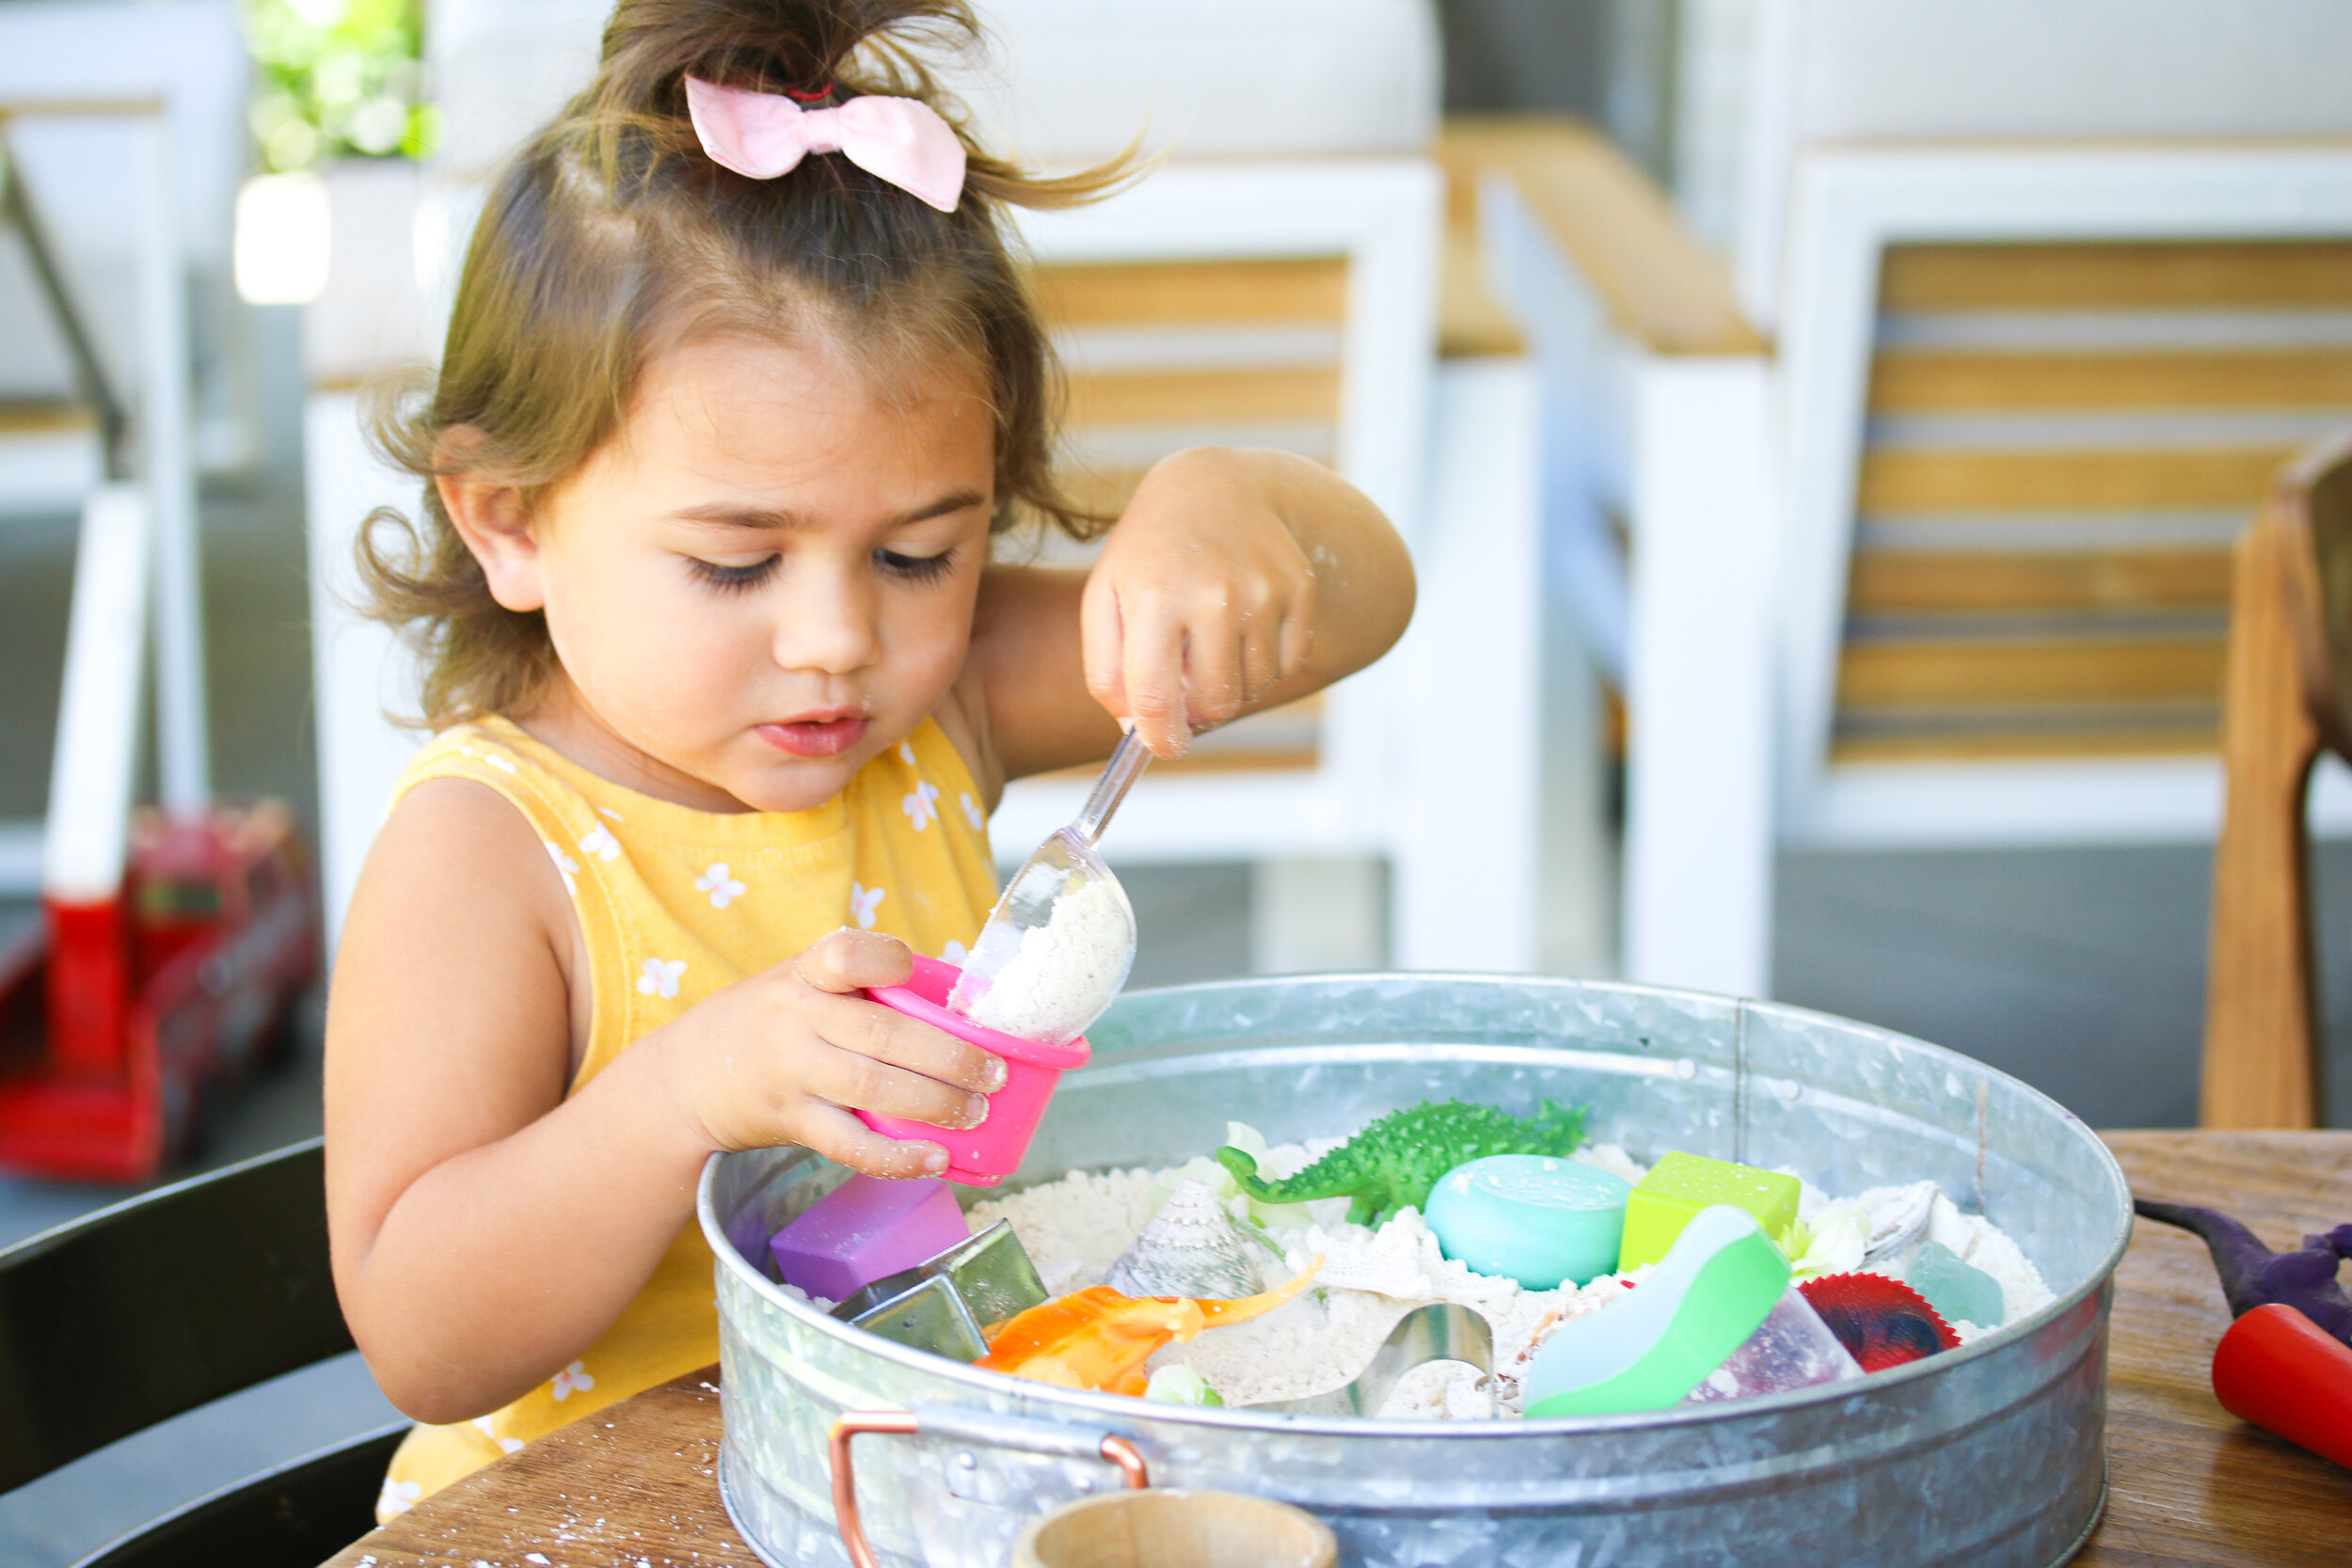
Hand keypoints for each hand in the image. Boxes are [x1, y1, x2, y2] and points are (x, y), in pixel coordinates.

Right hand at [652, 928, 1006, 1176]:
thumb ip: (862, 990)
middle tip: (994, 1074)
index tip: (914, 972)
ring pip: (873, 1089)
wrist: (687, 1076)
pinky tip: (936, 1159)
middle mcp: (797, 1019)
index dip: (886, 961)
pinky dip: (896, 1156)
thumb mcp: (801, 984)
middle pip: (883, 1035)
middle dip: (950, 1056)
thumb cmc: (772, 1021)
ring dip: (935, 1103)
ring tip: (977, 1112)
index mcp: (806, 973)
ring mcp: (793, 1073)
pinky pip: (849, 1144)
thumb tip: (962, 1012)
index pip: (846, 956)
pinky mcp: (791, 1121)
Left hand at [1081, 448, 1317, 756]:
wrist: (1217, 488)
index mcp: (1153, 598)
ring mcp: (1263, 592)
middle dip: (1198, 711)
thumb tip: (1136, 731)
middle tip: (1187, 684)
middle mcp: (1213, 595)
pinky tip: (1244, 625)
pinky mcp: (1300, 591)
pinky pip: (1288, 665)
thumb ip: (1107, 670)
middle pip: (1214, 703)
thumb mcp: (1106, 597)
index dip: (1161, 738)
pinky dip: (1265, 662)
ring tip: (1212, 641)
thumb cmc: (1151, 553)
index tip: (1165, 747)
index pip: (1157, 698)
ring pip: (1253, 688)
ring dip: (1231, 682)